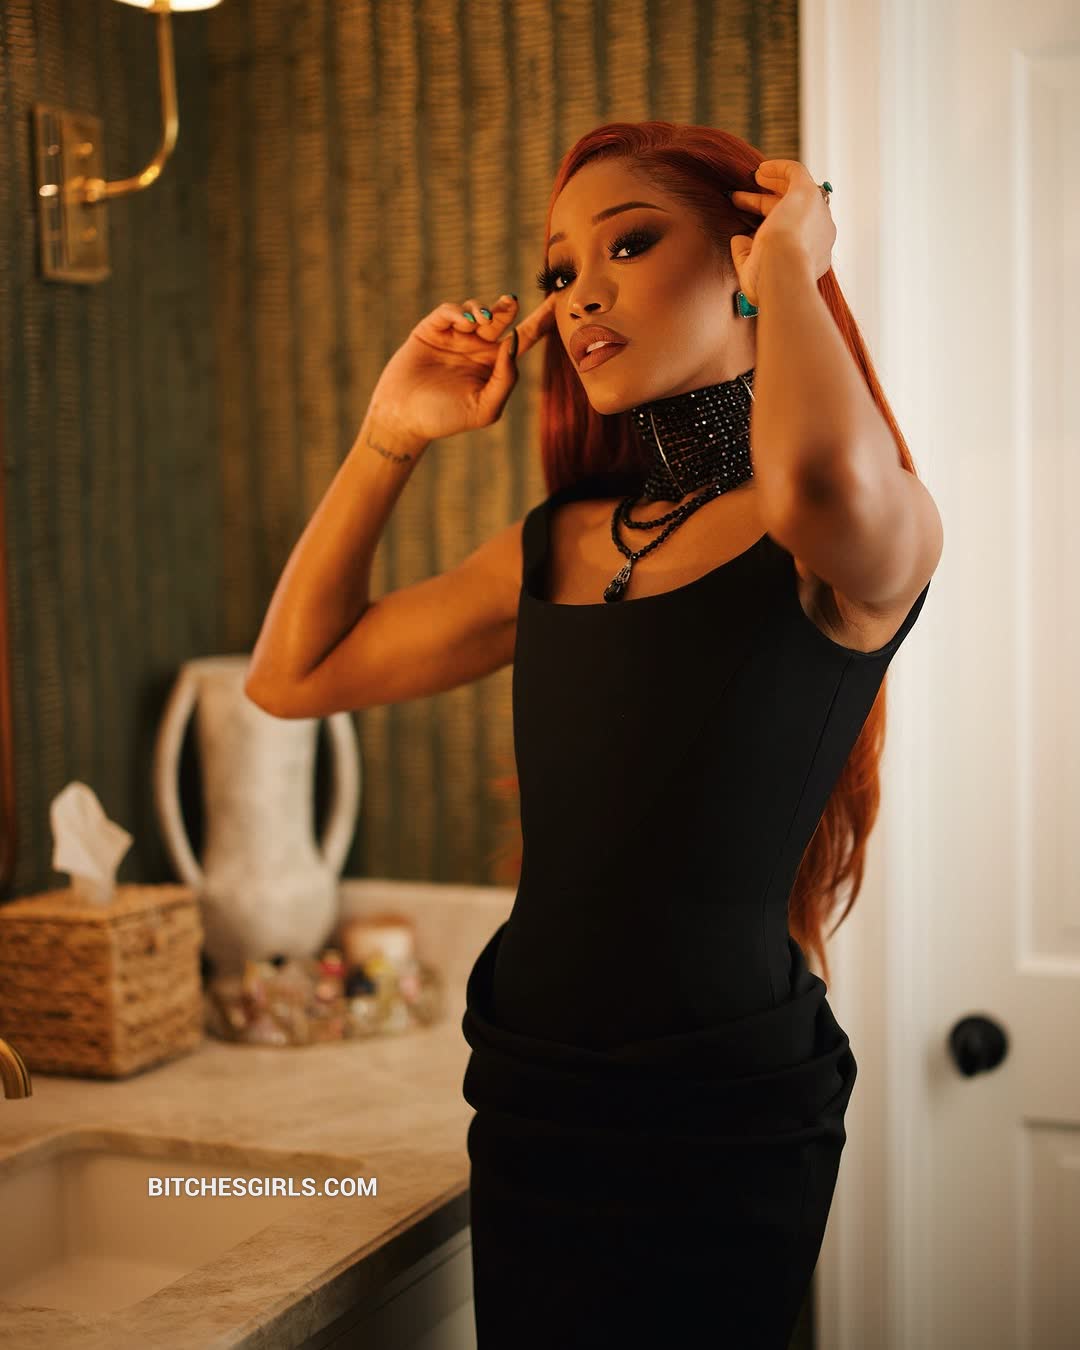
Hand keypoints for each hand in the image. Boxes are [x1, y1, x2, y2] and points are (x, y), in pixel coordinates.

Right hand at [371, 292, 557, 442]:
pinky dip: (458, 313)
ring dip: (484, 310)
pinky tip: (463, 324)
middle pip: (502, 319)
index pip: (523, 338)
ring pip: (477, 310)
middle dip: (508, 308)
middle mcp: (476, 348)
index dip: (540, 320)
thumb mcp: (485, 408)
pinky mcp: (431, 330)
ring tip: (482, 321)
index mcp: (494, 366)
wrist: (403, 418)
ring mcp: (454, 337)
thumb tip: (514, 341)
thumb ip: (506, 378)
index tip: (557, 301)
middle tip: (511, 303)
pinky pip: (449, 312)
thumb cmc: (445, 419)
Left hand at [728, 160, 835, 307]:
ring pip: (797, 190)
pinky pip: (797, 173)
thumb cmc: (768, 281)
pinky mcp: (808, 194)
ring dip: (774, 182)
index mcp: (811, 255)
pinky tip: (761, 169)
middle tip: (740, 199)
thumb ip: (747, 255)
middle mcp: (819, 234)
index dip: (767, 224)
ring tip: (754, 177)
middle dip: (766, 202)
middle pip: (794, 210)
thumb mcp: (753, 271)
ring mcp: (817, 213)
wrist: (782, 272)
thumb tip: (739, 237)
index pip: (791, 233)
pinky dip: (779, 168)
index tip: (745, 220)